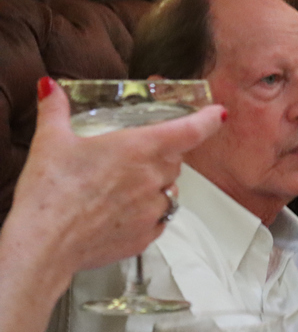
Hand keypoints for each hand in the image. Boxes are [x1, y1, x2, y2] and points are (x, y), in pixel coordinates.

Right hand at [9, 78, 224, 276]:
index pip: (190, 131)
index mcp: (140, 149)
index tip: (217, 114)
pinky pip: (159, 220)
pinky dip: (147, 213)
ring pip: (168, 192)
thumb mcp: (50, 141)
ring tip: (117, 188)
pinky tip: (119, 212)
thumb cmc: (51, 192)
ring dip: (154, 186)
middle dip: (161, 155)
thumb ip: (55, 110)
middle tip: (130, 155)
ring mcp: (154, 211)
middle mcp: (154, 180)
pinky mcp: (147, 236)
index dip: (207, 120)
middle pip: (174, 161)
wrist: (46, 243)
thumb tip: (50, 89)